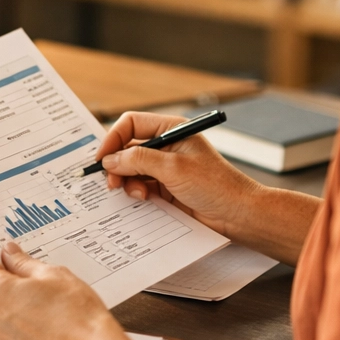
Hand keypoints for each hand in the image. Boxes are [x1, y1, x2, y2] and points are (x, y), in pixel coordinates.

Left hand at [0, 242, 127, 339]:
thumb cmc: (75, 311)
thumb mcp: (52, 274)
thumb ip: (23, 262)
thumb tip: (8, 252)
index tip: (15, 262)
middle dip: (11, 285)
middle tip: (42, 285)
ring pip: (2, 312)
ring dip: (18, 306)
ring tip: (49, 308)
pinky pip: (11, 332)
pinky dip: (24, 327)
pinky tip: (49, 326)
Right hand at [94, 111, 260, 239]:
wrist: (237, 215)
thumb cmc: (215, 185)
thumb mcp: (173, 168)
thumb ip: (138, 160)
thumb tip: (110, 160)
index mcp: (171, 129)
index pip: (132, 124)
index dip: (114, 139)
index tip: (102, 158)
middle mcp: (166, 145)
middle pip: (128, 148)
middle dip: (118, 164)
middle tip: (111, 182)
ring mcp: (165, 168)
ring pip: (131, 170)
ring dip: (128, 182)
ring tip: (137, 194)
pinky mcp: (166, 187)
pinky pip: (141, 186)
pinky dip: (136, 193)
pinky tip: (144, 200)